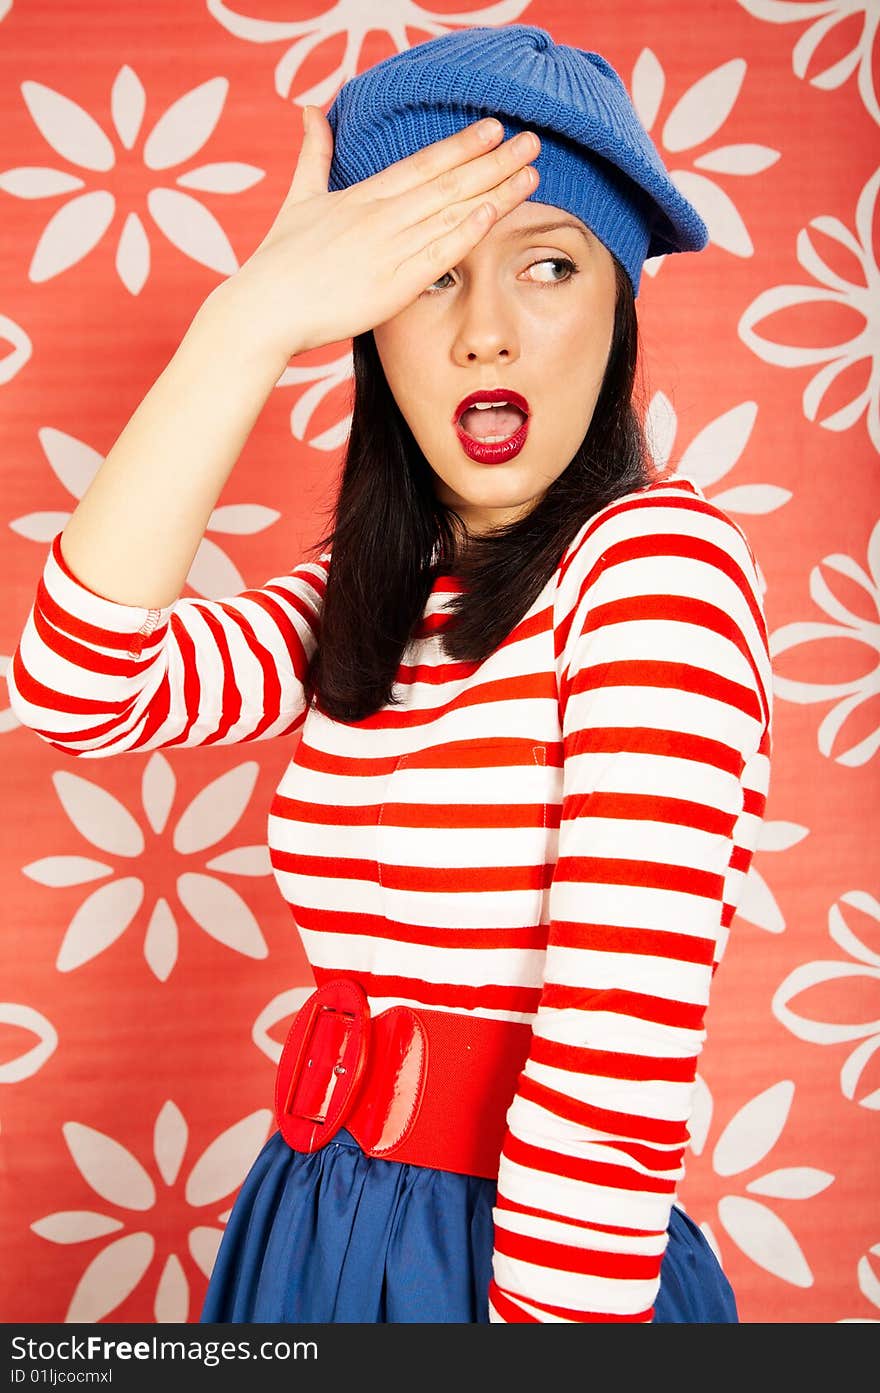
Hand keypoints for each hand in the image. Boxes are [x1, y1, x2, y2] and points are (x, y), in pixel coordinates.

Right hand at [217, 108, 540, 361]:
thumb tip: (308, 111)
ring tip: (531, 172)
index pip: (423, 163)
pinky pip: (437, 255)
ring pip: (451, 213)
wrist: (265, 308)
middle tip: (532, 140)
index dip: (461, 144)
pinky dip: (466, 233)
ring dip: (494, 191)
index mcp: (363, 196)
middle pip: (448, 183)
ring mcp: (388, 250)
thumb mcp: (298, 198)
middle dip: (493, 161)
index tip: (494, 128)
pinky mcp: (392, 286)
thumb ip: (313, 155)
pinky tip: (493, 213)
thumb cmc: (279, 260)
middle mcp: (381, 217)